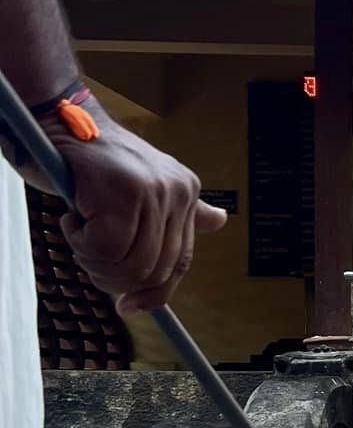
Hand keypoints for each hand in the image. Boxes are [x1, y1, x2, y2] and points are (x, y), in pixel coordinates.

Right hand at [36, 105, 225, 312]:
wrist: (58, 120)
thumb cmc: (94, 159)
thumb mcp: (144, 185)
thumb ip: (178, 208)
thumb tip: (220, 221)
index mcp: (187, 193)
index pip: (181, 261)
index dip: (156, 293)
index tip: (130, 307)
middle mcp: (178, 191)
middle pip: (155, 270)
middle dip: (115, 279)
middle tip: (89, 258)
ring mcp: (153, 191)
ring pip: (131, 265)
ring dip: (95, 262)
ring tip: (80, 235)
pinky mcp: (123, 192)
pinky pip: (107, 250)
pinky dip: (81, 245)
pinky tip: (73, 219)